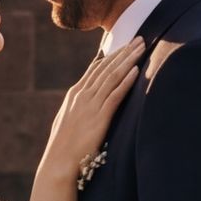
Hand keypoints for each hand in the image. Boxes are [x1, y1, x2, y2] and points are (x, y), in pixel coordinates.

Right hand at [36, 37, 143, 183]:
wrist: (58, 162)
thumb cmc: (63, 147)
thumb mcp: (68, 121)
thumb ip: (78, 108)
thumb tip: (84, 103)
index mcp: (75, 94)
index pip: (96, 68)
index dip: (112, 55)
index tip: (124, 45)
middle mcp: (82, 95)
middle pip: (107, 67)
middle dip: (124, 51)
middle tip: (139, 38)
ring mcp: (90, 105)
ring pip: (113, 76)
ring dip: (128, 60)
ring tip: (141, 48)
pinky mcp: (100, 117)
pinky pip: (115, 94)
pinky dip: (126, 81)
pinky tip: (136, 71)